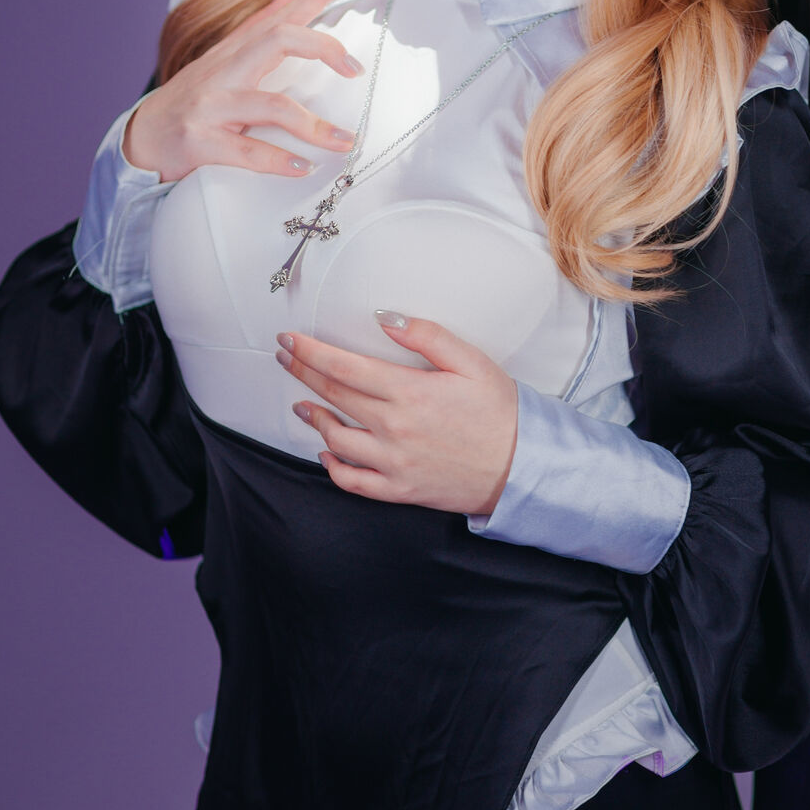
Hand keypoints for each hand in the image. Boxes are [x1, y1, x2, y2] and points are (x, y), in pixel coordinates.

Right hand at [122, 0, 366, 183]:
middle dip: (322, 47)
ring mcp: (211, 106)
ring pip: (271, 105)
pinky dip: (280, 160)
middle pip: (278, 41)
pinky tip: (304, 168)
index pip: (281, 15)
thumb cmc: (189, 102)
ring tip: (343, 141)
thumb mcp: (222, 62)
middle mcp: (223, 72)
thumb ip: (257, 30)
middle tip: (356, 69)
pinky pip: (248, 151)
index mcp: (233, 53)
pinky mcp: (200, 142)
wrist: (139, 139)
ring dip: (313, 126)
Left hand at [275, 312, 518, 516]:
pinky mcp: (399, 490)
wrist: (523, 466)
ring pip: (336, 439)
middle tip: (286, 358)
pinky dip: (332, 467)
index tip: (288, 340)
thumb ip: (426, 336)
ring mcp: (394, 463)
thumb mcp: (471, 361)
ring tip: (304, 404)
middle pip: (334, 396)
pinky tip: (326, 453)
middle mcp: (394, 429)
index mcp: (409, 392)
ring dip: (315, 418)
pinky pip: (352, 482)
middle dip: (303, 373)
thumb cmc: (500, 412)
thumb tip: (384, 319)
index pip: (344, 367)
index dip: (310, 352)